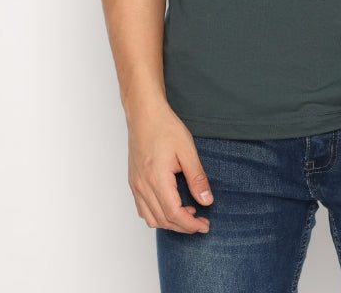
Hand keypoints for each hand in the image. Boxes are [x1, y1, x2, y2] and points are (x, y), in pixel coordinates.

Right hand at [126, 101, 212, 233]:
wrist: (144, 114)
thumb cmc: (165, 127)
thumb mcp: (187, 150)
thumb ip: (197, 178)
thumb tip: (206, 201)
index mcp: (157, 179)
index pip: (174, 214)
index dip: (191, 225)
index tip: (204, 225)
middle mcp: (142, 186)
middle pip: (163, 220)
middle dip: (184, 226)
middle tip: (201, 222)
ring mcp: (136, 185)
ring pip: (151, 218)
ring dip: (170, 222)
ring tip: (188, 213)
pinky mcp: (133, 181)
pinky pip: (143, 208)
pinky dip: (157, 215)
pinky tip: (170, 205)